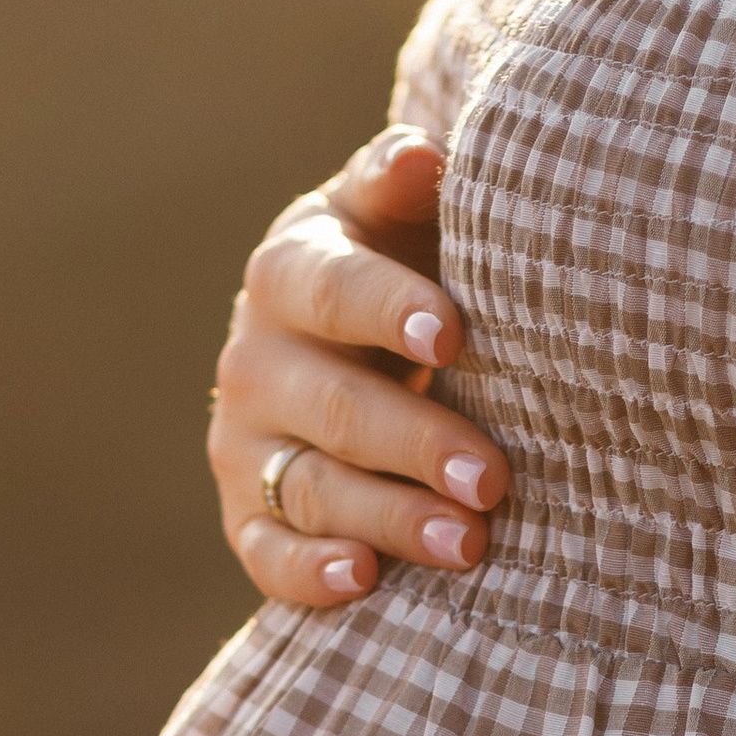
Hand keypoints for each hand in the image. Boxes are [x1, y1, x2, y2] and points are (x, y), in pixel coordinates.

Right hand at [210, 131, 510, 612]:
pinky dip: (309, 573)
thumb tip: (421, 155)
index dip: (390, 312)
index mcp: (291, 272)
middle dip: (415, 444)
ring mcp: (243, 444)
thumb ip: (402, 181)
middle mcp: (255, 360)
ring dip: (388, 519)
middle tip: (492, 478)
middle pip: (333, 407)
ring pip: (311, 488)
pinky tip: (365, 580)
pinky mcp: (246, 515)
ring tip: (468, 545)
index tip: (454, 337)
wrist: (341, 336)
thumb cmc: (398, 262)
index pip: (334, 291)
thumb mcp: (395, 212)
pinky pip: (267, 554)